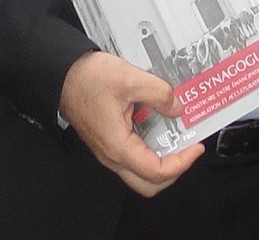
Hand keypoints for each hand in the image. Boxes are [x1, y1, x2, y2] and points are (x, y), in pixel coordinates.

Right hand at [59, 51, 203, 195]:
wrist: (62, 74)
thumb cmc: (88, 79)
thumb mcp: (131, 79)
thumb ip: (160, 94)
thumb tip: (177, 108)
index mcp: (118, 146)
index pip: (157, 172)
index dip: (182, 163)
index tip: (196, 147)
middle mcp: (112, 156)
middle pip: (149, 184)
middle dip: (174, 170)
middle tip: (187, 149)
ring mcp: (109, 151)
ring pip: (140, 173)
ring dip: (162, 160)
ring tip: (177, 138)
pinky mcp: (108, 142)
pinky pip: (133, 157)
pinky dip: (151, 150)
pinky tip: (159, 128)